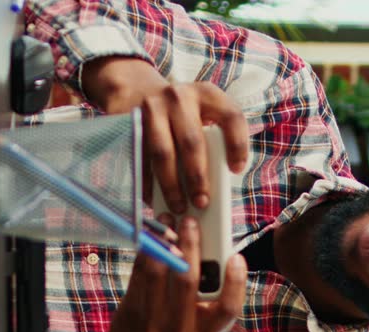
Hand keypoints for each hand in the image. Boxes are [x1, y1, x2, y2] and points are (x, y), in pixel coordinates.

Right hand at [81, 57, 248, 212]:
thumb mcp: (200, 114)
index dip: (237, 144)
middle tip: (201, 202)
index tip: (236, 170)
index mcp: (207, 94)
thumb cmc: (179, 113)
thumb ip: (211, 141)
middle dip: (197, 178)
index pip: (231, 116)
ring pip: (163, 153)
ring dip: (171, 185)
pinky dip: (147, 182)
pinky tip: (153, 199)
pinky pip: (140, 158)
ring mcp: (153, 107)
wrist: (135, 87)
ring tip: (178, 206)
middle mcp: (180, 97)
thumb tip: (212, 188)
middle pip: (192, 142)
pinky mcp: (131, 121)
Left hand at [91, 216, 247, 331]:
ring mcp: (152, 324)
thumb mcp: (202, 330)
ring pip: (157, 273)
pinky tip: (151, 239)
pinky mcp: (130, 313)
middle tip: (191, 222)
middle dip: (191, 246)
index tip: (236, 257)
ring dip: (162, 243)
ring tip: (166, 223)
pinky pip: (138, 275)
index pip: (228, 309)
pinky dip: (145, 252)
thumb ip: (212, 299)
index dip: (236, 282)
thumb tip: (212, 252)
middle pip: (188, 282)